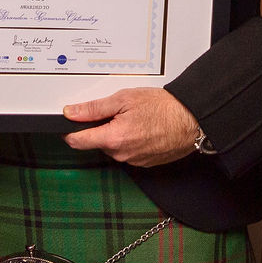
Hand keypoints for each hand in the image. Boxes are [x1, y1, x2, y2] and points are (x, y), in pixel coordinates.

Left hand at [61, 87, 200, 167]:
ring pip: (113, 148)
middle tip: (117, 112)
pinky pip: (127, 152)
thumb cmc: (164, 108)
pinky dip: (130, 141)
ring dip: (116, 135)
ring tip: (134, 119)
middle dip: (101, 128)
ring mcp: (133, 161)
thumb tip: (72, 112)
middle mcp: (121, 154)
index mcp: (113, 138)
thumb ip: (94, 108)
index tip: (71, 123)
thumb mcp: (124, 99)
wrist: (191, 120)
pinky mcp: (143, 163)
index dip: (70, 130)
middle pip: (96, 142)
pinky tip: (142, 129)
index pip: (77, 141)